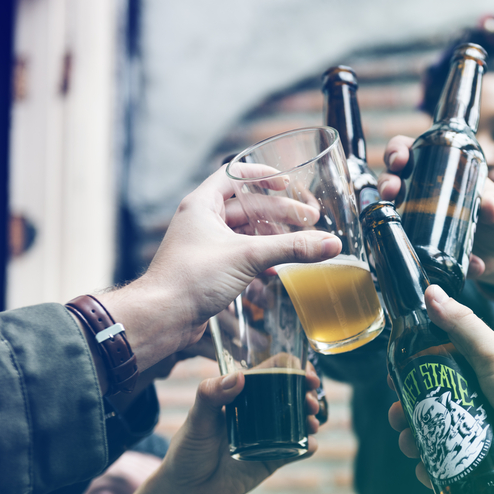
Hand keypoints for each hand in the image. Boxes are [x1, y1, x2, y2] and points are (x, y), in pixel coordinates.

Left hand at [96, 164, 341, 374]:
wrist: (163, 317)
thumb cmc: (190, 279)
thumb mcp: (247, 257)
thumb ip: (291, 248)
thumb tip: (329, 243)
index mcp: (202, 205)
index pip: (234, 175)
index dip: (262, 175)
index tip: (288, 182)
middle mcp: (202, 221)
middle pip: (247, 206)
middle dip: (279, 212)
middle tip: (309, 220)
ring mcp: (205, 245)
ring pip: (245, 232)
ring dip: (271, 237)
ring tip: (298, 244)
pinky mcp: (209, 268)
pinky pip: (240, 255)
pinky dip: (260, 258)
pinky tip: (277, 269)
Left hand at [113, 371, 319, 493]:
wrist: (188, 491)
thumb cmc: (188, 450)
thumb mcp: (196, 419)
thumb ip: (211, 395)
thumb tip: (239, 377)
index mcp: (244, 395)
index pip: (274, 371)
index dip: (293, 367)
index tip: (304, 372)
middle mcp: (261, 412)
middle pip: (294, 393)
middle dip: (309, 392)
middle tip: (310, 399)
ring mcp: (271, 435)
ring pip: (301, 419)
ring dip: (313, 416)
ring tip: (311, 420)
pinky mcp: (275, 459)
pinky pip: (299, 450)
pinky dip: (310, 446)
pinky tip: (310, 444)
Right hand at [379, 136, 493, 287]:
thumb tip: (488, 206)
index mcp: (441, 170)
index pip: (410, 151)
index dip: (398, 151)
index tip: (400, 159)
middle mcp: (423, 192)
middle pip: (392, 178)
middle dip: (386, 180)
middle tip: (391, 190)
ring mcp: (418, 220)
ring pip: (389, 210)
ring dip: (384, 211)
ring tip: (395, 215)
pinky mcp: (420, 246)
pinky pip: (408, 247)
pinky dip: (415, 253)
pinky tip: (429, 257)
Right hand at [387, 285, 493, 491]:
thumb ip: (462, 325)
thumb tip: (431, 292)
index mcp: (487, 370)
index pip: (441, 367)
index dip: (415, 374)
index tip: (396, 381)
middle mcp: (486, 399)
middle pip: (436, 404)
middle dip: (411, 411)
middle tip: (398, 418)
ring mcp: (487, 431)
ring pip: (441, 435)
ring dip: (418, 440)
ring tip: (409, 446)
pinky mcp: (490, 461)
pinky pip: (455, 465)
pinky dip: (436, 469)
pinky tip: (423, 471)